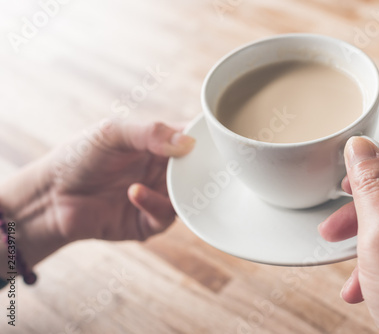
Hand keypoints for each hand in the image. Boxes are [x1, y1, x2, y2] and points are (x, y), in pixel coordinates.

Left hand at [0, 120, 193, 272]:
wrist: (50, 197)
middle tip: (208, 165)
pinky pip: (165, 217)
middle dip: (203, 168)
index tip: (220, 138)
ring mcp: (156, 197)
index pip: (190, 139)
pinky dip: (155, 205)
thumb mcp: (112, 134)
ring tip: (168, 181)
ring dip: (182, 190)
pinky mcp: (147, 223)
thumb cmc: (77, 158)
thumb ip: (150, 134)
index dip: (206, 138)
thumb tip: (189, 143)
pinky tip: (134, 193)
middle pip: (196, 170)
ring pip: (187, 197)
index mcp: (157, 146)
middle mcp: (161, 172)